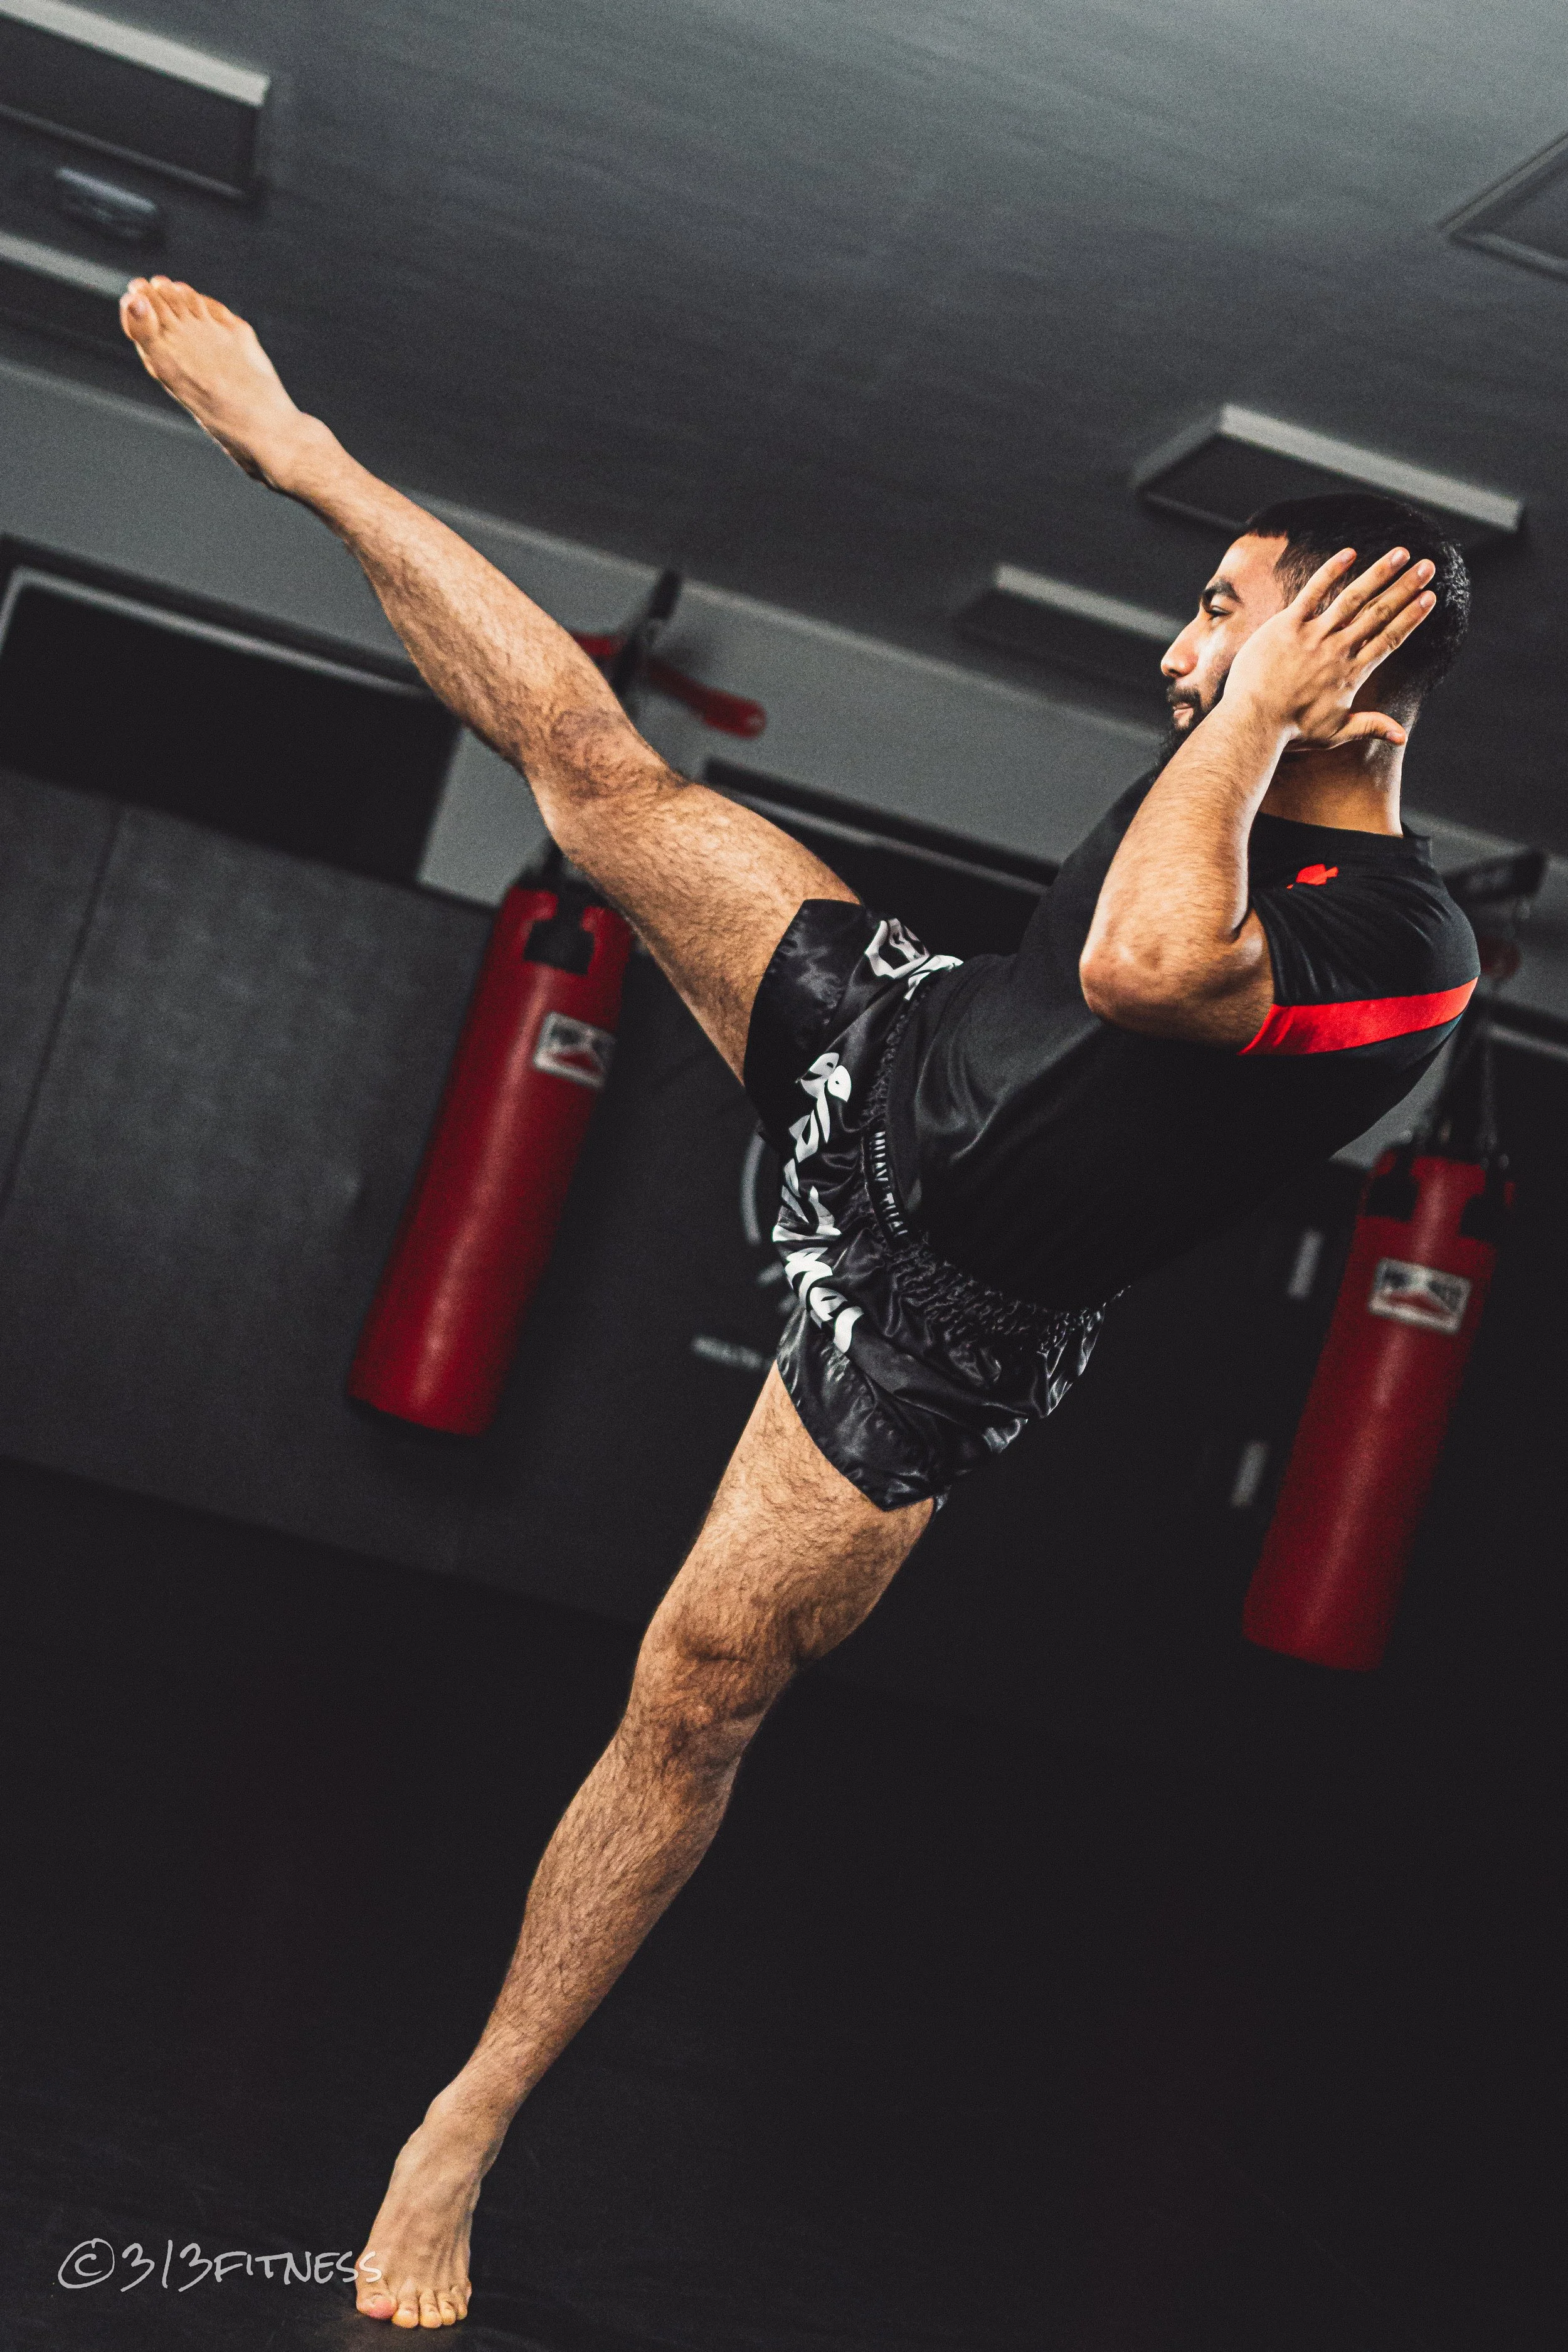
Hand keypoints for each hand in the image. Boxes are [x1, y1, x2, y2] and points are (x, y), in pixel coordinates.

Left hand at [1224, 545, 1436, 749]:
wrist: (1254, 722)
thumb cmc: (1292, 731)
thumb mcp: (1335, 732)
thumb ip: (1370, 727)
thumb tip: (1403, 737)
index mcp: (1352, 672)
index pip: (1390, 638)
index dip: (1412, 616)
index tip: (1429, 597)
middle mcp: (1339, 649)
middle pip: (1380, 612)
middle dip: (1406, 587)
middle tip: (1428, 566)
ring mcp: (1314, 634)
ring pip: (1353, 597)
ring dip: (1379, 573)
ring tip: (1401, 553)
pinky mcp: (1287, 625)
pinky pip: (1312, 592)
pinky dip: (1330, 571)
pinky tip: (1350, 553)